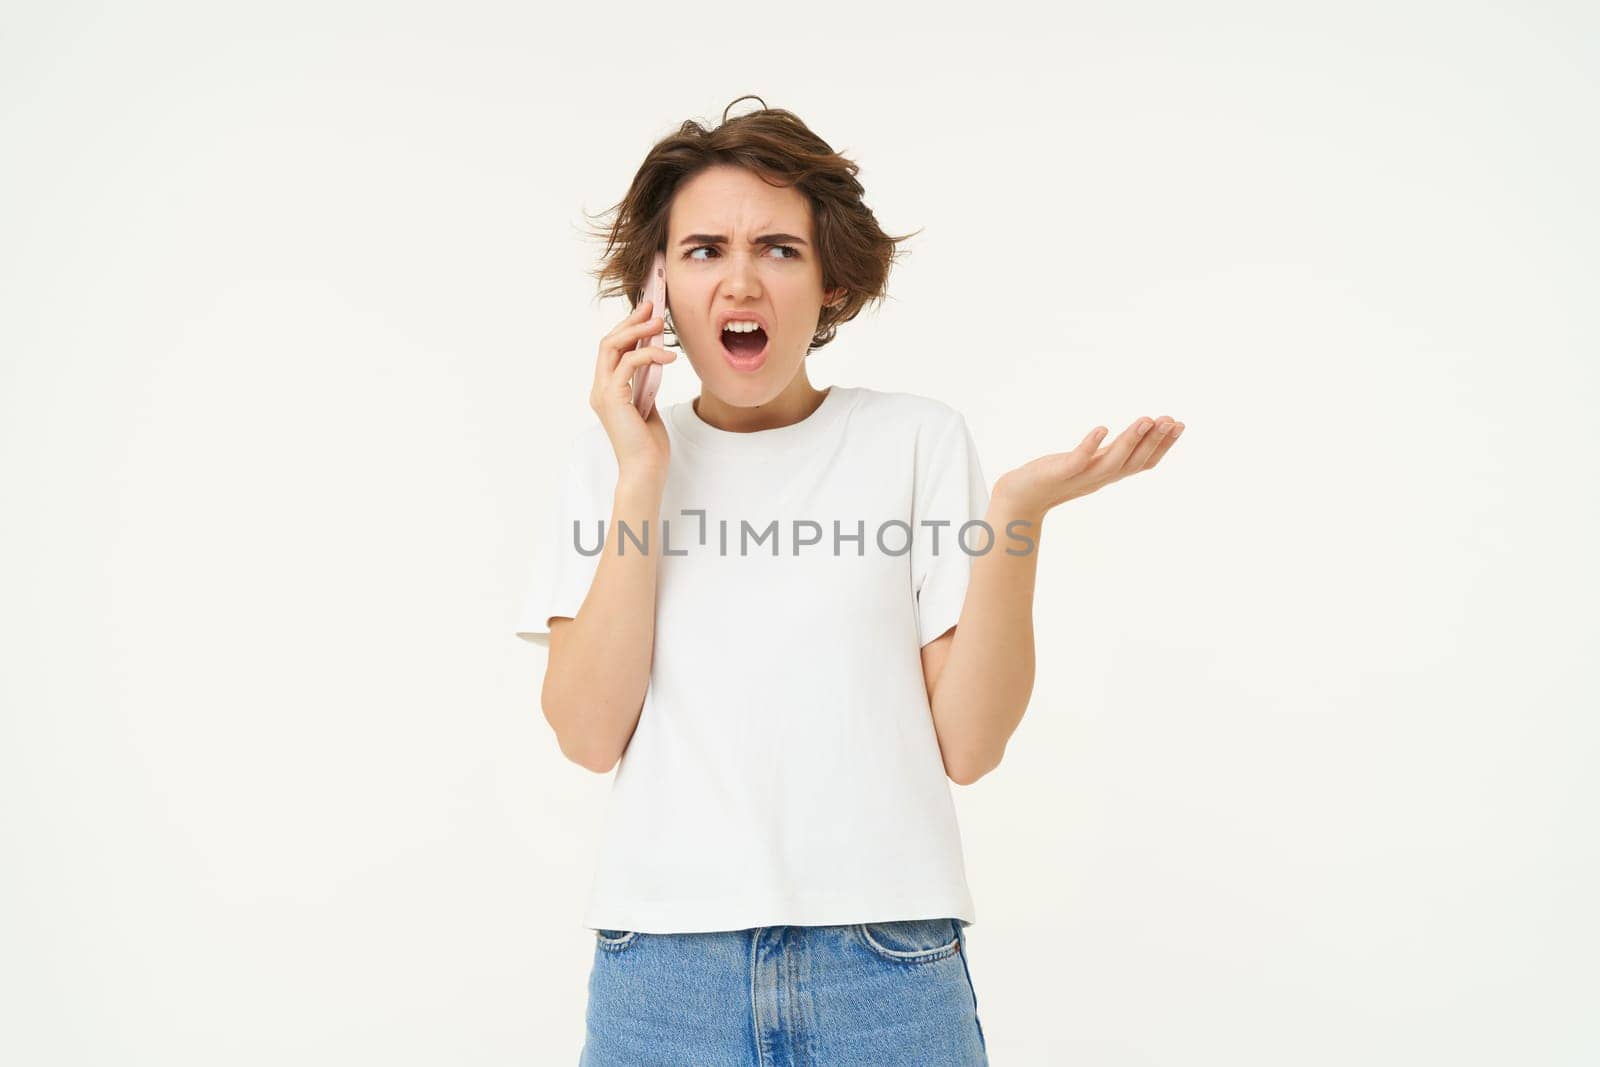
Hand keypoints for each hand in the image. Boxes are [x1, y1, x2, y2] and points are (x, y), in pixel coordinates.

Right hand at [590, 297, 677, 481]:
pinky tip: (669, 356)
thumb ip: (645, 384)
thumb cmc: (649, 446)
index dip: (628, 328)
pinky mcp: (613, 398)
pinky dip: (649, 355)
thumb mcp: (648, 406)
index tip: (646, 312)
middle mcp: (600, 389)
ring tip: (659, 323)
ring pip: (612, 347)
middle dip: (630, 321)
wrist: (645, 471)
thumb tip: (654, 361)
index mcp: (607, 390)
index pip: (612, 350)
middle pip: (608, 342)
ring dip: (637, 331)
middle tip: (651, 305)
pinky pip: (628, 364)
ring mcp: (603, 393)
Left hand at [994, 415, 1185, 517]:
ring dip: (1130, 440)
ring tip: (1145, 419)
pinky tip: (1101, 429)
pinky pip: (1077, 460)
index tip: (1179, 424)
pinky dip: (1090, 446)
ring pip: (1112, 461)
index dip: (1164, 446)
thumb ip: (1110, 453)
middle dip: (1155, 441)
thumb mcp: (1089, 464)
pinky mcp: (1059, 473)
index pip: (1144, 462)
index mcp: (1108, 473)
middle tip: (1171, 420)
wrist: (1019, 497)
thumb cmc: (1053, 478)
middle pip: (1134, 461)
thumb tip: (1133, 437)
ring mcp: (1080, 476)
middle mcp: (1099, 477)